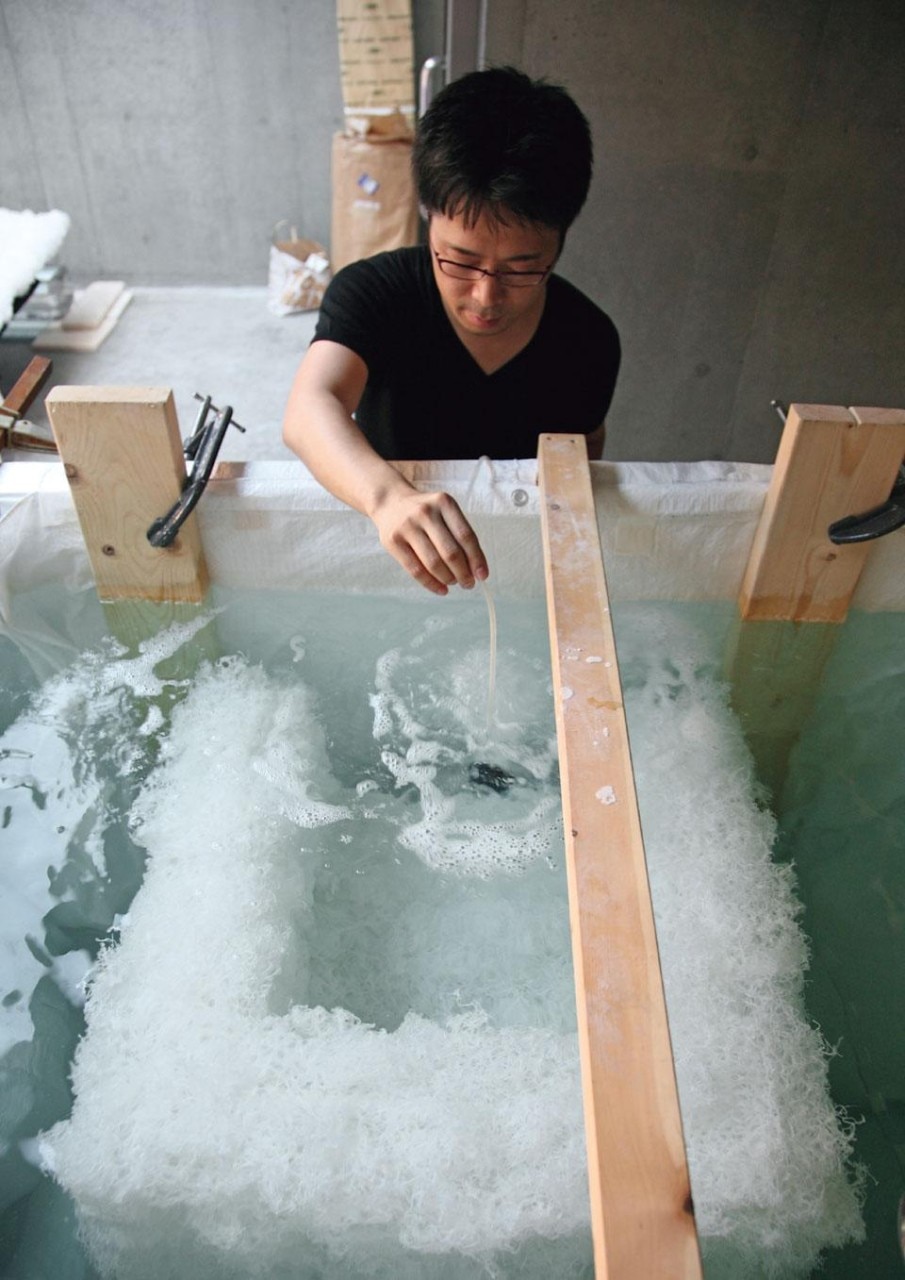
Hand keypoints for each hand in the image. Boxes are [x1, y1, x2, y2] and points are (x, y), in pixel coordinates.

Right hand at [370, 488, 488, 594]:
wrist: (390, 502)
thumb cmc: (426, 513)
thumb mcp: (444, 512)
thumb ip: (460, 535)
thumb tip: (476, 570)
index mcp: (444, 503)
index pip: (465, 535)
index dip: (477, 559)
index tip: (483, 575)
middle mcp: (425, 512)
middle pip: (450, 552)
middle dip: (463, 573)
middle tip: (468, 583)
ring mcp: (407, 526)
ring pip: (433, 563)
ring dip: (448, 578)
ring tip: (454, 582)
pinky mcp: (393, 541)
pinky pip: (415, 570)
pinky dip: (431, 584)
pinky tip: (441, 589)